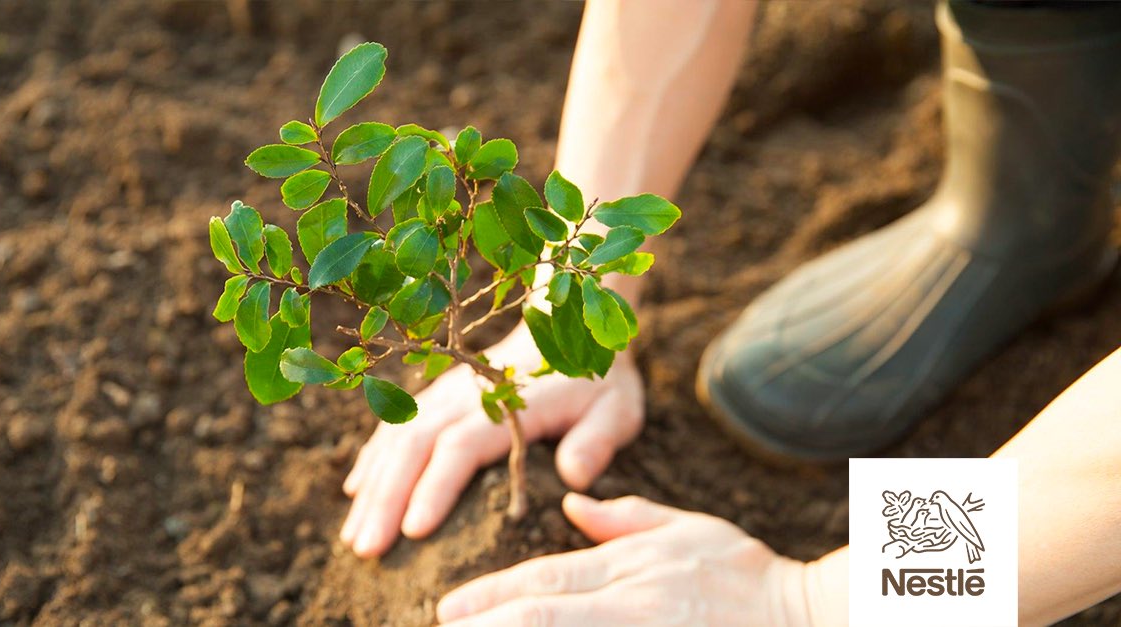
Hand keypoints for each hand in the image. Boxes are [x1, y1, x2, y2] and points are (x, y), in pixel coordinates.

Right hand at [339, 325, 644, 557]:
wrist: (568, 326)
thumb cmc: (596, 380)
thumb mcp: (616, 409)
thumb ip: (596, 441)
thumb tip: (574, 476)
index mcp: (507, 403)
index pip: (461, 447)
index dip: (435, 488)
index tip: (413, 531)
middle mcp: (466, 395)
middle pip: (414, 446)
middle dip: (387, 498)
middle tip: (367, 548)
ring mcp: (445, 393)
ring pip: (397, 438)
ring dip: (373, 487)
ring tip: (353, 536)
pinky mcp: (436, 396)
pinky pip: (395, 425)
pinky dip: (373, 458)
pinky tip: (356, 492)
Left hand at [437, 494, 812, 625]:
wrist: (807, 613)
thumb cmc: (746, 573)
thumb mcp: (686, 529)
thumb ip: (625, 518)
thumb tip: (572, 501)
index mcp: (632, 565)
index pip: (546, 579)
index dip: (493, 595)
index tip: (451, 607)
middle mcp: (631, 603)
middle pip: (543, 614)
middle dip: (488, 624)